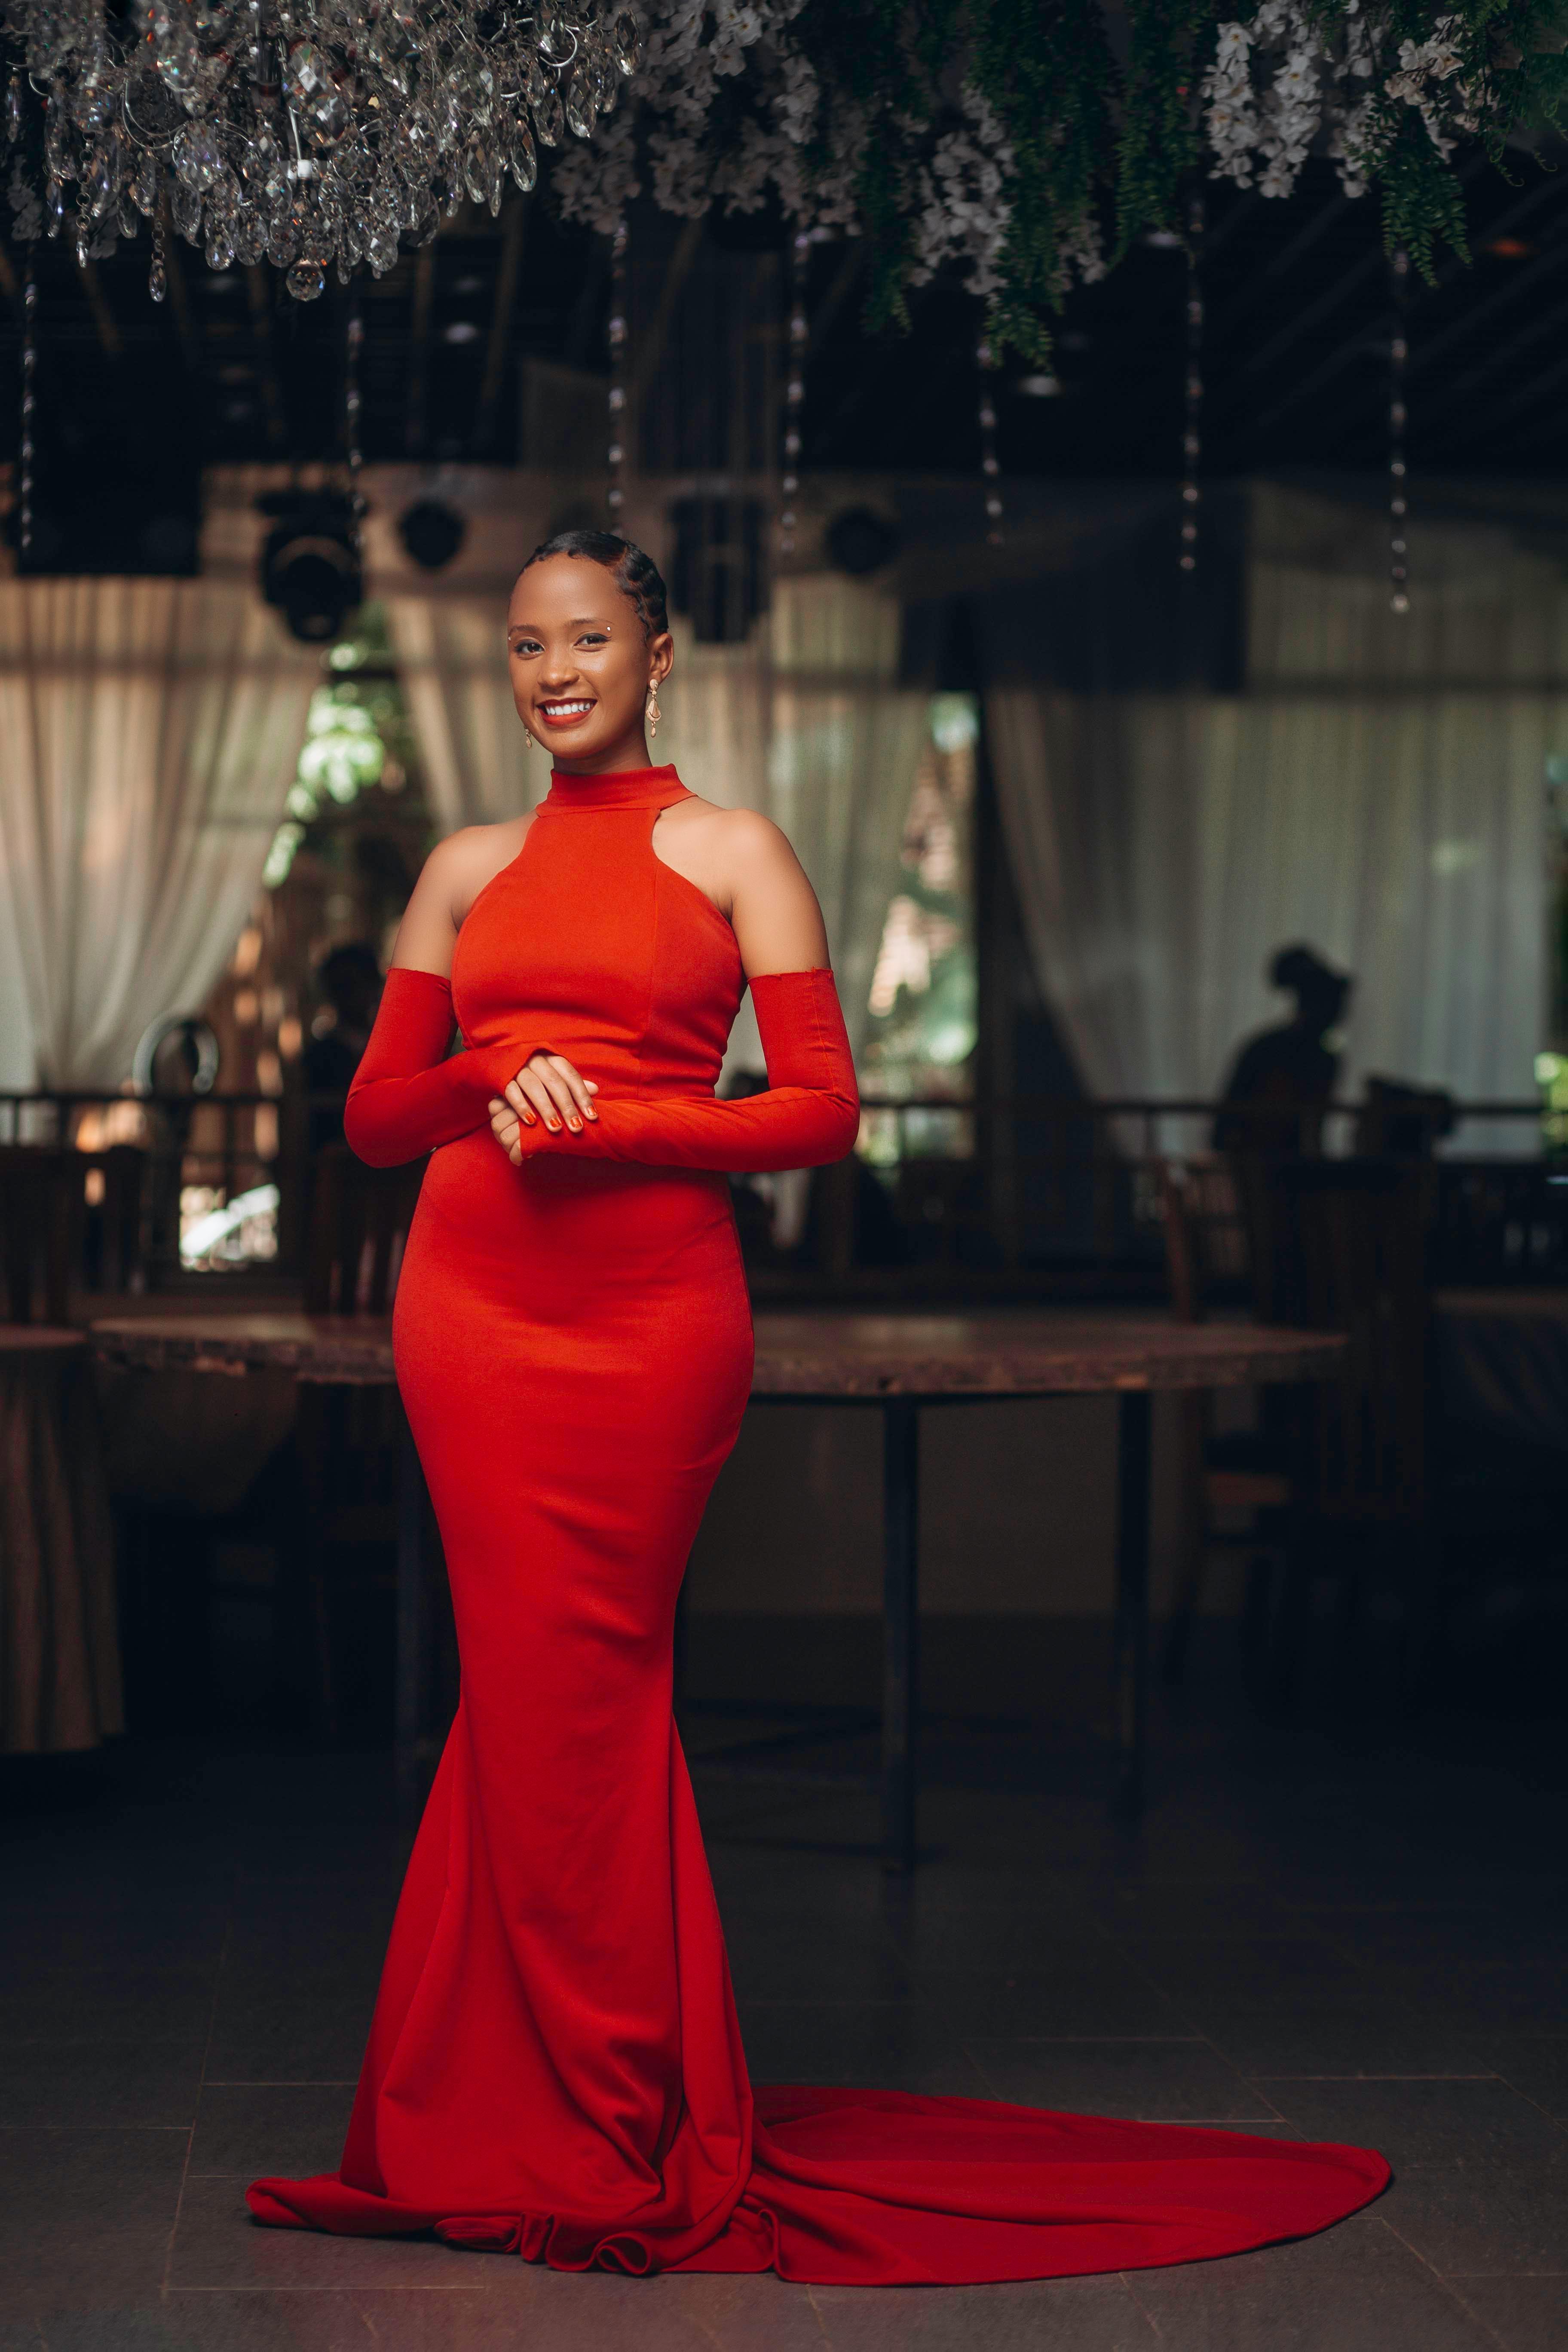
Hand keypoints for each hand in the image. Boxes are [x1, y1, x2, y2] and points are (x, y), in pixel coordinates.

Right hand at [488, 1051, 597, 1165]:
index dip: (583, 1096)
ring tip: (556, 1128)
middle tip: (576, 1127)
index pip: (571, 1076)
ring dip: (546, 1109)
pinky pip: (511, 1091)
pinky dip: (521, 1106)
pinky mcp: (502, 1076)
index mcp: (552, 1058)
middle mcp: (536, 1059)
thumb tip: (596, 1090)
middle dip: (567, 1106)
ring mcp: (518, 1066)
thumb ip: (571, 1083)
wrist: (500, 1060)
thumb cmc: (534, 1073)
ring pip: (534, 1086)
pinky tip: (531, 1122)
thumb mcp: (554, 1075)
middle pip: (555, 1082)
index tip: (592, 1117)